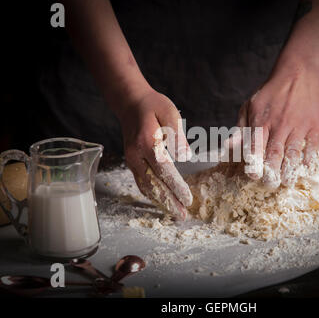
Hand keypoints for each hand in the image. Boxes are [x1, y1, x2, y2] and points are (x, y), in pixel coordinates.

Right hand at [117, 89, 192, 219]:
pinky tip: (162, 202)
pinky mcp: (132, 162)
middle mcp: (136, 155)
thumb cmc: (153, 106)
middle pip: (153, 184)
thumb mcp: (169, 112)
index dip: (176, 187)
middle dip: (169, 202)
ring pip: (145, 187)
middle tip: (183, 215)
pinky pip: (141, 182)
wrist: (130, 103)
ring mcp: (131, 159)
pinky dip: (152, 194)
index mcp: (147, 142)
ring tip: (175, 213)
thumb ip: (177, 135)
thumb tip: (186, 157)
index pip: (163, 170)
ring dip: (160, 202)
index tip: (188, 199)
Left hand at [237, 64, 318, 188]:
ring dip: (290, 169)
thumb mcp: (249, 106)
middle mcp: (280, 124)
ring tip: (287, 182)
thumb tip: (228, 148)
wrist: (297, 74)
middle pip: (275, 152)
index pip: (256, 145)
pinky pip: (312, 145)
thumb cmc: (270, 94)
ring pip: (294, 152)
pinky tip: (305, 167)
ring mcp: (299, 125)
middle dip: (272, 171)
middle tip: (270, 185)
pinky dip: (309, 158)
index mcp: (262, 121)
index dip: (254, 161)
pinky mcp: (314, 125)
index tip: (252, 176)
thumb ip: (240, 129)